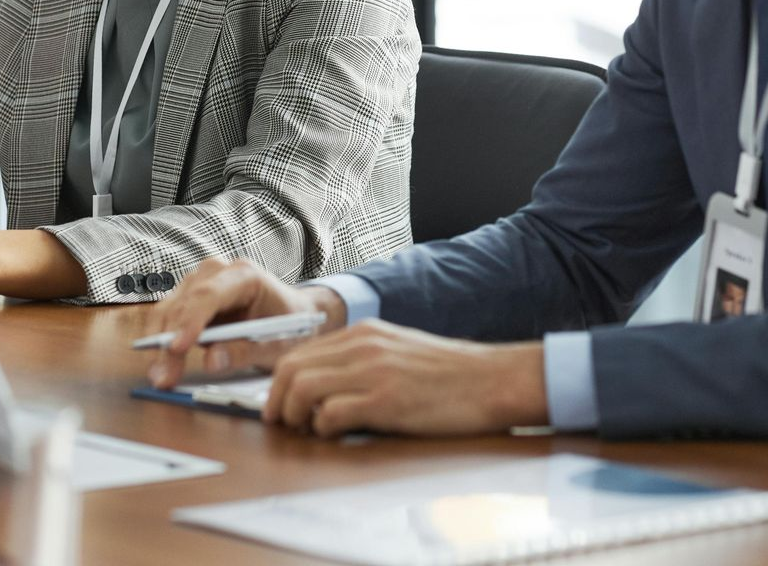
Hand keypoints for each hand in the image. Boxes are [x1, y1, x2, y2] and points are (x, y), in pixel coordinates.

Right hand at [144, 258, 346, 389]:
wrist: (293, 314)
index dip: (190, 322)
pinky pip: (168, 317)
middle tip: (164, 378)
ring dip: (160, 344)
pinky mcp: (190, 297)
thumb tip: (211, 361)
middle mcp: (219, 272)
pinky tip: (162, 365)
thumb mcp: (277, 344)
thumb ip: (246, 352)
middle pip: (184, 303)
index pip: (209, 295)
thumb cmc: (288, 325)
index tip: (177, 348)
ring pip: (169, 309)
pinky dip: (161, 341)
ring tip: (161, 376)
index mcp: (246, 276)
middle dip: (169, 342)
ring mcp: (201, 282)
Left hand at [261, 320, 547, 436]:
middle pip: (290, 368)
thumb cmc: (449, 374)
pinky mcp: (386, 400)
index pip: (299, 352)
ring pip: (302, 388)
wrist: (491, 379)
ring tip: (308, 431)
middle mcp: (364, 345)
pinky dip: (323, 429)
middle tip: (283, 423)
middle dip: (276, 401)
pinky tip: (339, 434)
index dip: (279, 383)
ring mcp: (374, 371)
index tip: (279, 405)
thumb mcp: (399, 351)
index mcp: (365, 333)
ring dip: (294, 416)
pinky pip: (330, 414)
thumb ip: (363, 360)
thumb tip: (325, 385)